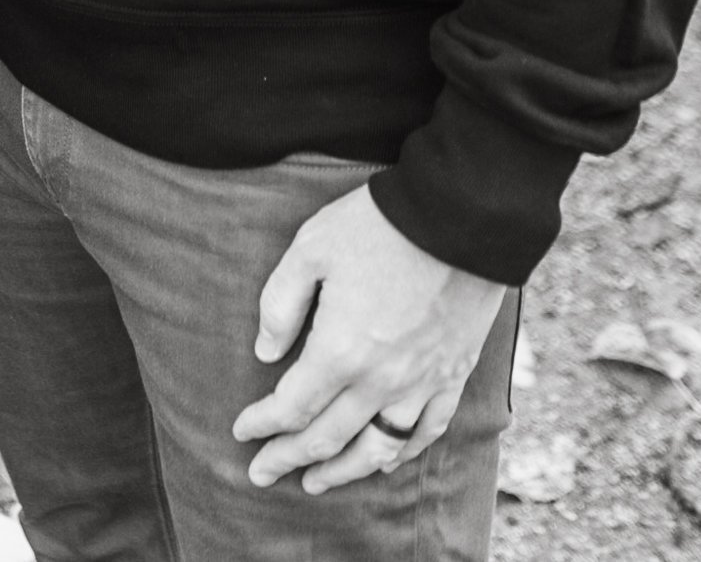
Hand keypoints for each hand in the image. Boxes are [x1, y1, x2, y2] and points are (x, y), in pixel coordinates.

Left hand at [231, 184, 504, 494]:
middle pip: (327, 437)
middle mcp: (380, 379)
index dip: (263, 424)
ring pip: (376, 448)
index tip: (241, 432)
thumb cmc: (377, 226)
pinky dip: (402, 454)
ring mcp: (421, 382)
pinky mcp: (453, 374)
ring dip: (342, 471)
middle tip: (262, 475)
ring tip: (314, 483)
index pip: (291, 405)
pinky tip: (384, 461)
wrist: (459, 216)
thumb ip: (281, 304)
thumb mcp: (310, 248)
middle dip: (288, 459)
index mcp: (339, 350)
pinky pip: (426, 431)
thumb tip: (265, 353)